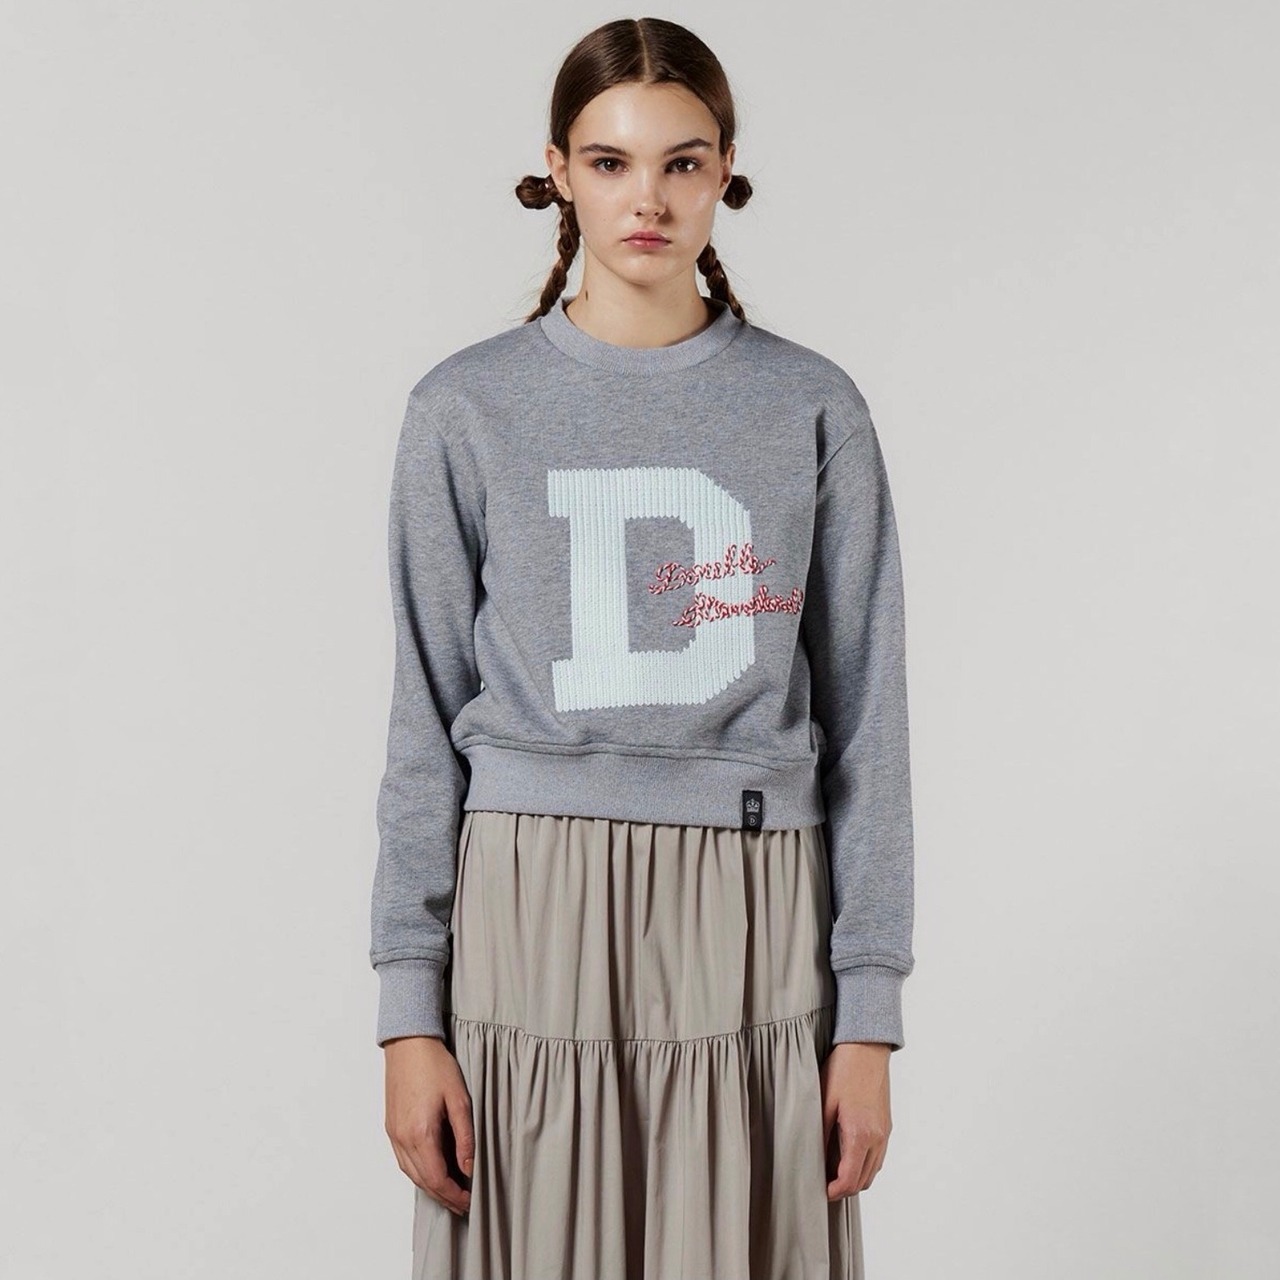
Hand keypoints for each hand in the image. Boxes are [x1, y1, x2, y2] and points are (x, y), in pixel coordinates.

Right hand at [384, 1035, 474, 1215]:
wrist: (408, 1044)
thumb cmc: (435, 1066)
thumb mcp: (459, 1099)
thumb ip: (465, 1137)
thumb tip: (469, 1167)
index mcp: (420, 1133)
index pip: (437, 1178)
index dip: (454, 1195)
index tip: (470, 1201)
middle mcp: (402, 1138)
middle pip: (423, 1181)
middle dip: (444, 1197)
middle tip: (464, 1204)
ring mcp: (393, 1134)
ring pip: (411, 1174)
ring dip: (431, 1187)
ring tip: (451, 1192)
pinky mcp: (391, 1127)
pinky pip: (403, 1161)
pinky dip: (419, 1172)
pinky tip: (432, 1171)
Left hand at [820, 1041, 892, 1198]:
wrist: (867, 1048)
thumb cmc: (843, 1071)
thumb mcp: (824, 1103)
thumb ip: (821, 1135)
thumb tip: (814, 1159)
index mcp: (860, 1135)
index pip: (850, 1180)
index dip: (834, 1191)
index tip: (820, 1190)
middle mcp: (877, 1138)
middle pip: (864, 1181)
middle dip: (844, 1188)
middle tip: (823, 1182)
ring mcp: (885, 1132)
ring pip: (874, 1171)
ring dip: (855, 1177)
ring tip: (833, 1170)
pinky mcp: (887, 1125)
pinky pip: (878, 1156)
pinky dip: (864, 1163)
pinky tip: (847, 1153)